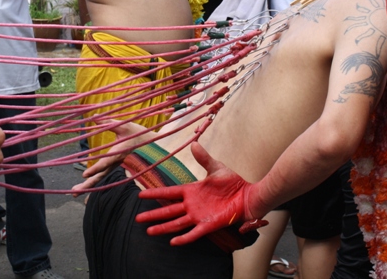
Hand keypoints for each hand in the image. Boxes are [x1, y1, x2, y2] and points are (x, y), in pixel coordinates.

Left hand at [71, 121, 149, 195]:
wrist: (154, 144)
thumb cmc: (139, 134)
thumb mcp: (125, 125)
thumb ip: (108, 123)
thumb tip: (94, 117)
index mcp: (119, 153)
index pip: (105, 163)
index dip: (95, 169)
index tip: (84, 175)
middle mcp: (117, 162)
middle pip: (101, 176)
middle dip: (88, 185)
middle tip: (74, 193)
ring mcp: (116, 165)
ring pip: (101, 177)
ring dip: (89, 185)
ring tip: (74, 192)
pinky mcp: (116, 165)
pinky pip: (104, 174)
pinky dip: (94, 179)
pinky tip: (86, 183)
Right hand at [134, 142, 267, 245]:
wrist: (248, 196)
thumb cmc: (233, 182)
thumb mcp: (216, 168)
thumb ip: (204, 158)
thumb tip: (194, 143)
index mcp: (191, 190)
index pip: (169, 192)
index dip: (155, 194)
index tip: (140, 194)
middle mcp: (192, 205)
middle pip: (168, 210)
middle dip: (153, 214)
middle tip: (138, 218)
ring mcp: (199, 216)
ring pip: (176, 223)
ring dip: (163, 227)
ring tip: (148, 231)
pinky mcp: (208, 225)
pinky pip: (193, 233)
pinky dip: (183, 238)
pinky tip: (172, 242)